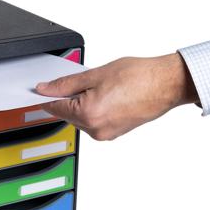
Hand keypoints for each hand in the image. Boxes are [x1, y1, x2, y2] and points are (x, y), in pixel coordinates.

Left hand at [36, 53, 198, 139]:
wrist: (166, 84)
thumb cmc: (139, 77)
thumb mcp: (95, 74)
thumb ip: (66, 84)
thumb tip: (46, 89)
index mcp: (88, 115)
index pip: (55, 108)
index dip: (47, 96)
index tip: (42, 90)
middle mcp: (95, 129)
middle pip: (67, 114)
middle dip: (68, 98)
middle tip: (81, 81)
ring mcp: (105, 134)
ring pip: (80, 119)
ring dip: (82, 104)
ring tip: (101, 87)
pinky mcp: (114, 134)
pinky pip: (94, 122)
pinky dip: (94, 110)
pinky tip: (106, 96)